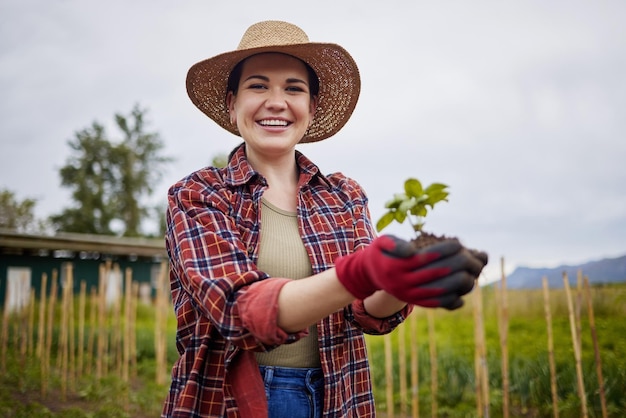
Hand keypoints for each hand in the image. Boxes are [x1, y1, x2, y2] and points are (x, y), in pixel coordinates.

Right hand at [334, 235, 487, 308]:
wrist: (370, 274)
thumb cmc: (381, 253)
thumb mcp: (382, 241)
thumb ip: (395, 243)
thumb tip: (411, 249)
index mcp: (396, 266)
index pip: (426, 257)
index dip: (445, 250)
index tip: (459, 243)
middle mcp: (403, 283)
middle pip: (438, 273)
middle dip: (459, 265)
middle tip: (474, 258)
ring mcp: (409, 295)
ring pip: (441, 291)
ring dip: (461, 282)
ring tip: (474, 273)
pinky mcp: (414, 302)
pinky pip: (436, 304)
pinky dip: (453, 299)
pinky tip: (463, 290)